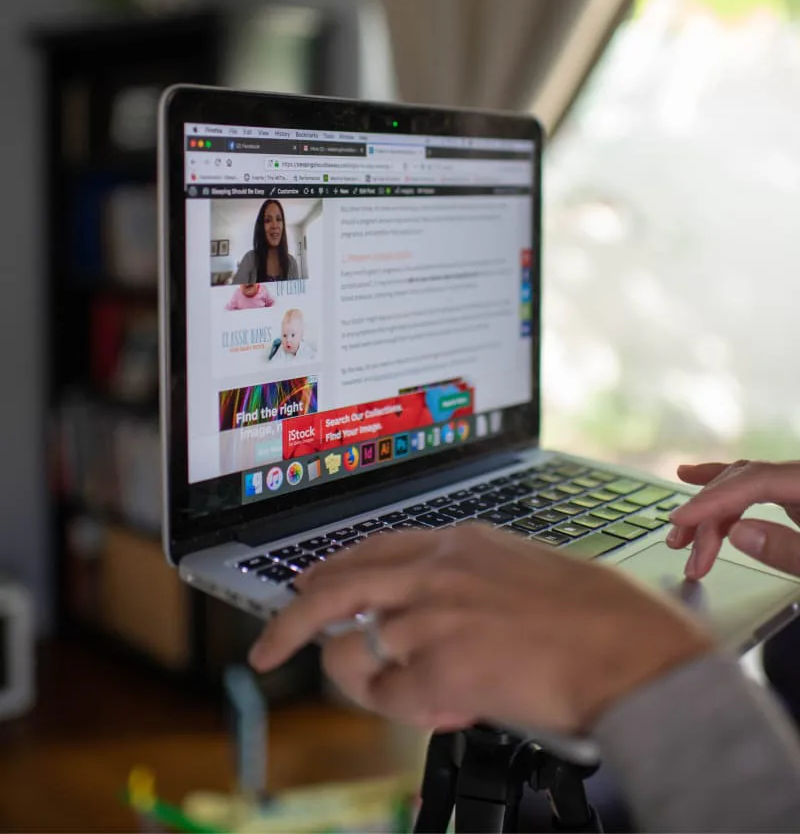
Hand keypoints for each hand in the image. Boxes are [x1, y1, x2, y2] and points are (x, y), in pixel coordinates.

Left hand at [249, 523, 710, 732]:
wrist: (630, 651)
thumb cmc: (597, 615)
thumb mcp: (524, 568)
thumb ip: (468, 580)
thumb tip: (434, 609)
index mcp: (459, 541)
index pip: (370, 548)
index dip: (330, 572)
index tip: (307, 587)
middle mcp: (435, 571)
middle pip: (334, 586)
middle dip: (291, 619)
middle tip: (267, 646)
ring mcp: (432, 618)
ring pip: (355, 652)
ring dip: (367, 681)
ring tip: (415, 694)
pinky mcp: (439, 668)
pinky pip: (390, 696)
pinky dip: (406, 707)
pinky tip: (445, 706)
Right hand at [667, 460, 799, 579]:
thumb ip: (787, 549)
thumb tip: (737, 533)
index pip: (754, 480)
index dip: (713, 499)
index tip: (680, 520)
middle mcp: (797, 477)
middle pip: (743, 483)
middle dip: (706, 514)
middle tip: (678, 545)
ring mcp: (792, 484)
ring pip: (742, 485)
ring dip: (709, 510)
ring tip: (682, 537)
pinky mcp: (791, 495)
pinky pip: (751, 486)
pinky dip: (723, 489)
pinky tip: (693, 477)